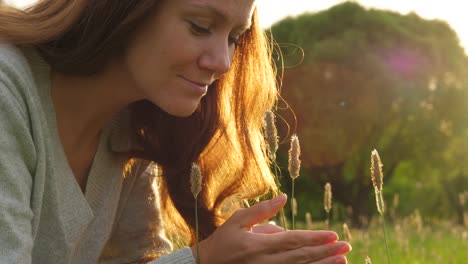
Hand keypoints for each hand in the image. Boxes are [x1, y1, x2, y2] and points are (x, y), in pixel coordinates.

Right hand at [191, 194, 350, 263]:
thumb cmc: (223, 241)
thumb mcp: (237, 221)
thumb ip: (262, 210)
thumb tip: (284, 197)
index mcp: (258, 244)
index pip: (292, 240)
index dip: (315, 238)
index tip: (334, 235)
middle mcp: (264, 262)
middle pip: (301, 258)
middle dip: (326, 252)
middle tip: (346, 246)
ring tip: (342, 261)